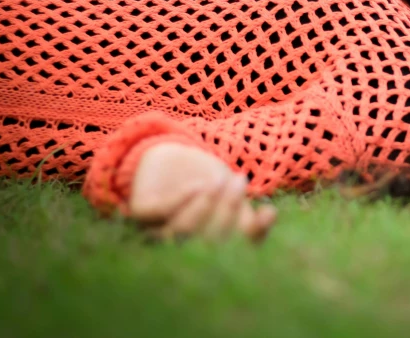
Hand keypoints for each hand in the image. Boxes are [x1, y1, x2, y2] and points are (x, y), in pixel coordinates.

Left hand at [128, 142, 275, 240]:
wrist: (170, 157)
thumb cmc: (207, 181)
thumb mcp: (229, 192)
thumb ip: (246, 209)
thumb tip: (269, 216)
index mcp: (206, 249)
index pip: (234, 252)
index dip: (252, 236)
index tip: (269, 212)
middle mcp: (180, 246)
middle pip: (207, 242)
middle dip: (227, 211)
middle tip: (240, 182)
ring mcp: (157, 232)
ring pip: (182, 231)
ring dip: (204, 206)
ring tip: (219, 180)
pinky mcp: (140, 213)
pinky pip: (160, 212)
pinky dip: (181, 200)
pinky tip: (198, 186)